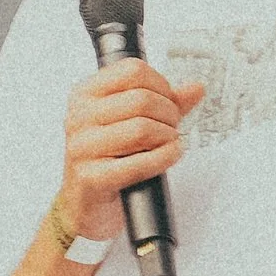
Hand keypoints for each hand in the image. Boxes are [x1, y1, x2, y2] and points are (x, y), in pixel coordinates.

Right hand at [59, 60, 204, 242]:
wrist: (86, 205)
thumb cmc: (108, 160)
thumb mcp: (131, 122)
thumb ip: (164, 103)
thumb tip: (196, 88)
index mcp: (85, 94)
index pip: (132, 71)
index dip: (161, 85)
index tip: (168, 101)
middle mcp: (79, 117)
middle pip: (141, 99)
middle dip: (169, 114)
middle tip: (173, 126)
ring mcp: (82, 147)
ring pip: (142, 128)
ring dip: (168, 137)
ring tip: (169, 143)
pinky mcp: (91, 176)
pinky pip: (140, 162)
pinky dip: (164, 158)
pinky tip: (170, 155)